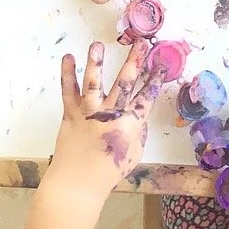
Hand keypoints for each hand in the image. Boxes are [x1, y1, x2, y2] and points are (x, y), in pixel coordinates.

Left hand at [47, 41, 164, 200]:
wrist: (76, 185)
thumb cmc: (107, 173)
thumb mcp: (134, 154)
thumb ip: (138, 132)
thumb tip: (138, 116)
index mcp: (129, 124)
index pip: (146, 97)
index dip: (155, 80)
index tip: (161, 65)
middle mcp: (110, 114)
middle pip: (125, 82)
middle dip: (134, 60)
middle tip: (141, 43)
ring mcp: (89, 113)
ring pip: (93, 82)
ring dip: (96, 62)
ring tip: (98, 44)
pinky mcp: (70, 114)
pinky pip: (68, 92)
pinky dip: (67, 74)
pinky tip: (68, 58)